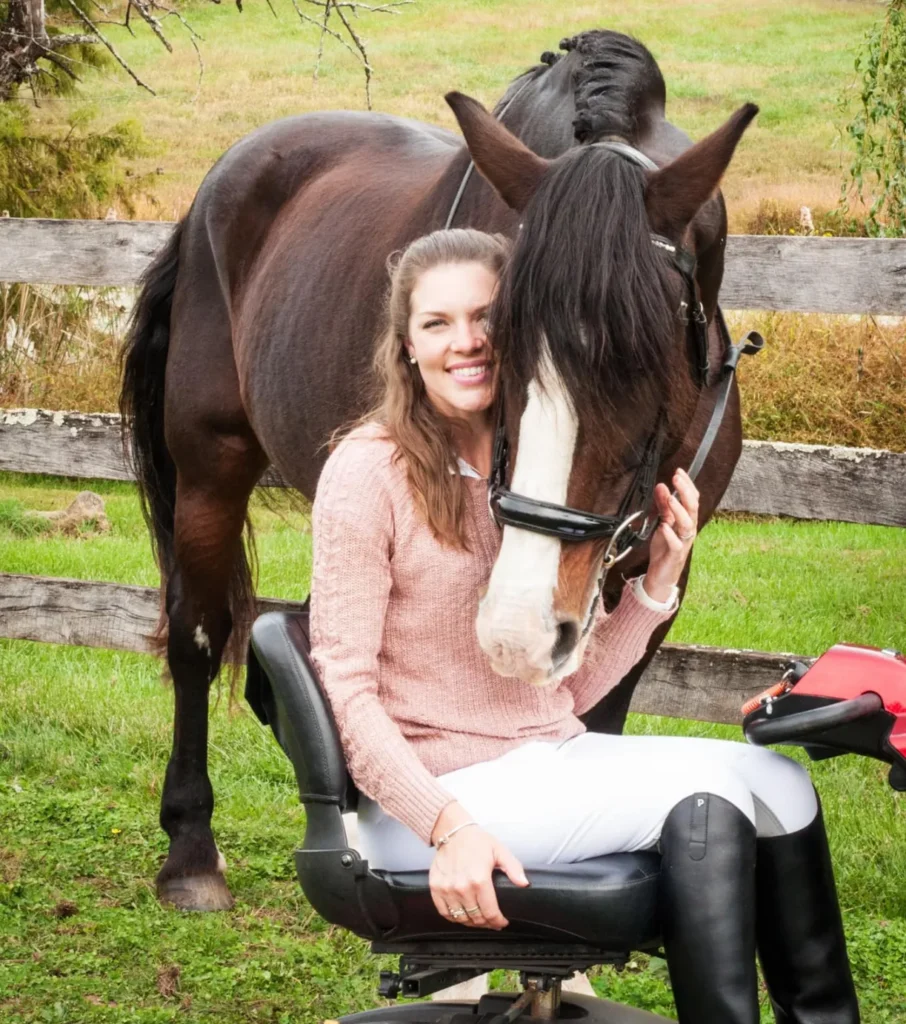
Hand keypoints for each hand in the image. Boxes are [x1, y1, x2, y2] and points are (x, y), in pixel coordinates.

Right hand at [429, 803, 528, 929]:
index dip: (498, 922)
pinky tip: (462, 915)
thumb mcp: (500, 851)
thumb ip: (513, 868)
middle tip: (492, 921)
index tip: (502, 923)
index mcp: (479, 880)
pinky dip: (454, 918)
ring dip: (471, 922)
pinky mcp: (436, 887)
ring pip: (460, 918)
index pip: (490, 912)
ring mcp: (447, 889)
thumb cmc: (476, 841)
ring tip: (478, 919)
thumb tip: (524, 883)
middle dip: (487, 923)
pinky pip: (444, 912)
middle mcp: (462, 887)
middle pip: (476, 918)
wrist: (452, 831)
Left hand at [645, 468, 698, 600]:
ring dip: (678, 510)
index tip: (679, 471)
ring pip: (687, 524)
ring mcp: (683, 542)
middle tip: (676, 478)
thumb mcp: (662, 522)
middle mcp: (688, 530)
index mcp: (686, 521)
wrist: (661, 575)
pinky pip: (676, 544)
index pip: (692, 499)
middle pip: (692, 508)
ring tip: (670, 499)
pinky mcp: (675, 555)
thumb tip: (661, 486)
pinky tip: (664, 526)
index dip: (686, 485)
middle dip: (685, 492)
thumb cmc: (664, 549)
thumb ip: (662, 506)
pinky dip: (670, 534)